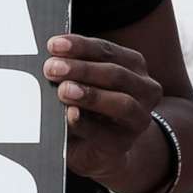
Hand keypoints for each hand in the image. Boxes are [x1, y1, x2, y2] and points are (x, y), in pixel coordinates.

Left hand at [48, 34, 171, 191]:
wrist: (98, 148)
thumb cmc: (87, 105)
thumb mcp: (82, 82)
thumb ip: (71, 69)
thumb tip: (48, 56)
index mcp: (132, 66)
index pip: (107, 51)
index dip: (80, 46)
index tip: (53, 44)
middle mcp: (144, 90)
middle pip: (115, 74)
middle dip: (82, 69)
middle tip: (51, 68)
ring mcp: (137, 118)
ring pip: (122, 103)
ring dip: (91, 95)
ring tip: (63, 90)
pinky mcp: (122, 144)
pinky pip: (105, 133)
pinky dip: (86, 123)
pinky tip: (70, 115)